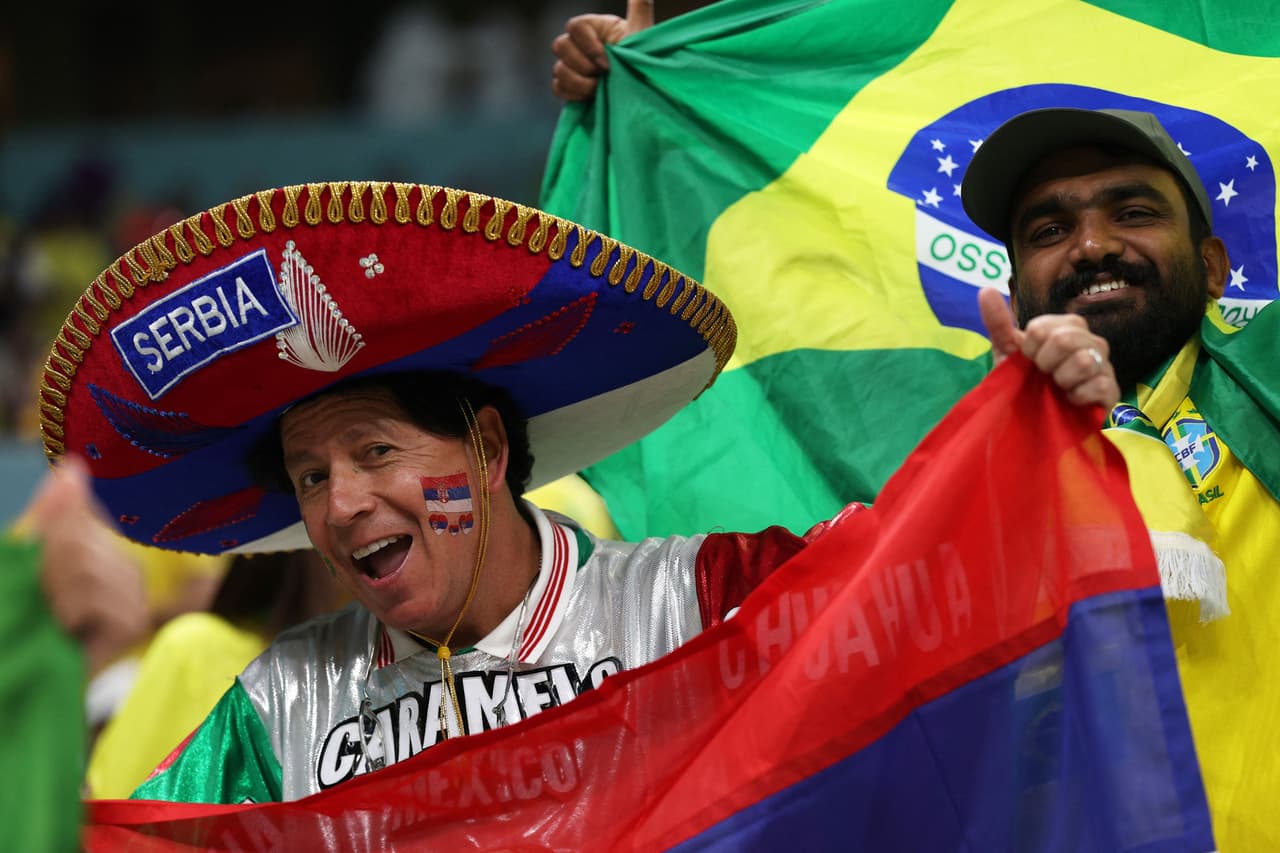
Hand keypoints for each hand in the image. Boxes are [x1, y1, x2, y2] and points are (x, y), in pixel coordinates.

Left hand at [24, 455, 148, 675]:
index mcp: (98, 546)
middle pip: (80, 540)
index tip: (40, 571)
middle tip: (44, 602)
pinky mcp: (133, 622)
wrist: (25, 683)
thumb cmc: (28, 624)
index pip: (79, 513)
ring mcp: (133, 595)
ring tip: (56, 621)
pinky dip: (75, 615)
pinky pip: (102, 599)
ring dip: (58, 596)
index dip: (52, 534)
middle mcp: (123, 566)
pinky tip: (72, 631)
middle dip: (48, 570)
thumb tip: (73, 465)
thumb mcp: (34, 563)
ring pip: (91, 569)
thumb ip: (54, 515)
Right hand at [551, 0, 654, 100]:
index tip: (607, 61)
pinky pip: (559, 88)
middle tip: (604, 75)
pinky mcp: (570, 87)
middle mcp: (579, 45)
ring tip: (600, 89)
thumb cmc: (644, 58)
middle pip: (560, 46)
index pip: (574, 27)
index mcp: (593, 27)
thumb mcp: (642, 32)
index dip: (588, 45)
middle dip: (582, 64)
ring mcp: (572, 66)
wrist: (643, 89)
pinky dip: (574, 94)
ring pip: (559, 70)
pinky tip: (592, 97)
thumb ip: (640, 8)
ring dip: (580, 82)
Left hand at [978, 287, 1118, 409]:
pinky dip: (1077, 397)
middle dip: (1044, 363)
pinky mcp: (1113, 390)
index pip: (1042, 328)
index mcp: (1067, 326)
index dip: (1029, 350)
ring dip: (1061, 380)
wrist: (1040, 421)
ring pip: (1083, 361)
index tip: (1030, 361)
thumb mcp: (1009, 354)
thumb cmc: (1028, 383)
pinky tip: (1071, 400)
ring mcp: (1105, 364)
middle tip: (1044, 375)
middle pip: (1064, 340)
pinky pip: (1098, 386)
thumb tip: (985, 289)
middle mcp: (1091, 340)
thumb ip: (999, 323)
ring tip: (1059, 387)